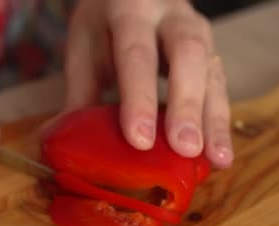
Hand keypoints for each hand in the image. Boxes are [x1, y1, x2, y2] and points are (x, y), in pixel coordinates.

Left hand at [63, 0, 232, 167]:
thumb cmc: (106, 25)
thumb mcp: (86, 46)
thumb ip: (79, 91)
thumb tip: (56, 140)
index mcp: (130, 10)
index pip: (136, 53)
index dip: (139, 97)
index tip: (140, 140)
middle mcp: (171, 16)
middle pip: (186, 56)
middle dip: (187, 105)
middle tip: (185, 148)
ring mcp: (198, 32)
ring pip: (212, 72)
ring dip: (214, 119)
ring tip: (216, 158)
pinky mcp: (212, 53)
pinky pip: (222, 86)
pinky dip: (221, 122)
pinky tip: (221, 153)